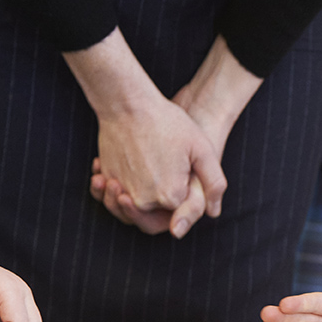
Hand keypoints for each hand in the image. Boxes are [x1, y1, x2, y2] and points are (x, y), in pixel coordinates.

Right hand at [93, 101, 223, 237]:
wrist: (128, 104)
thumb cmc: (168, 122)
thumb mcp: (202, 150)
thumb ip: (214, 183)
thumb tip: (214, 213)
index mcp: (170, 196)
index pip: (179, 215)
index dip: (184, 202)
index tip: (183, 178)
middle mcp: (143, 199)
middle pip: (153, 217)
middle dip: (160, 209)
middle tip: (164, 181)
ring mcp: (121, 189)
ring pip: (130, 209)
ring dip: (139, 201)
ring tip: (154, 175)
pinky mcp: (107, 177)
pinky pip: (112, 194)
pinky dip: (119, 188)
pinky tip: (132, 171)